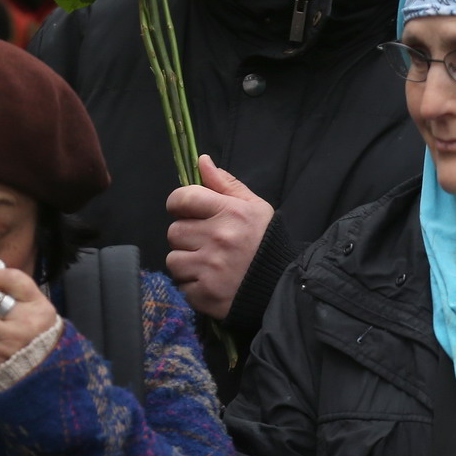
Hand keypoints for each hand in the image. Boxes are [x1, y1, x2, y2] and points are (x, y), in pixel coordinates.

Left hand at [165, 154, 273, 319]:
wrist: (281, 287)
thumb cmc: (266, 243)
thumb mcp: (255, 208)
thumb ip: (226, 185)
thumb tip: (202, 161)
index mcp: (229, 212)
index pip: (182, 198)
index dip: (178, 204)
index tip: (185, 211)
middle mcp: (218, 238)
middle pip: (174, 231)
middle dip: (186, 236)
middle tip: (204, 242)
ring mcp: (210, 268)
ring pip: (173, 259)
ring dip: (186, 262)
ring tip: (207, 264)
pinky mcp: (205, 294)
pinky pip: (181, 285)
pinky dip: (192, 285)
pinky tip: (210, 281)